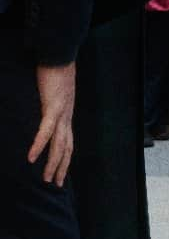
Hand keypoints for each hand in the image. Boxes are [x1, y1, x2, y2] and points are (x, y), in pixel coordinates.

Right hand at [27, 62, 75, 186]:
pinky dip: (39, 145)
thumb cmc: (56, 69)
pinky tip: (31, 158)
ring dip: (52, 163)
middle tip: (55, 184)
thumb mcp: (55, 91)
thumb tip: (46, 109)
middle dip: (61, 168)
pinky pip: (46, 131)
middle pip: (66, 148)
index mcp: (67, 114)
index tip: (61, 173)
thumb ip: (51, 103)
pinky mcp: (53, 107)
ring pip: (59, 145)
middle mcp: (67, 117)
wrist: (60, 54)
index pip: (68, 141)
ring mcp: (62, 113)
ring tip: (45, 179)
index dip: (65, 158)